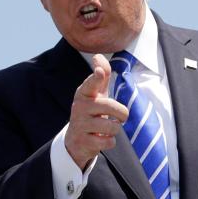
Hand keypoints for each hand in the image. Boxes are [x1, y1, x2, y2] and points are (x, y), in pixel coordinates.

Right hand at [64, 54, 128, 169]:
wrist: (76, 140)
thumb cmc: (91, 112)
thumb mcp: (96, 94)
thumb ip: (101, 75)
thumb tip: (98, 56)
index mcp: (84, 94)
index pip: (90, 84)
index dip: (96, 77)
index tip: (98, 72)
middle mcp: (79, 108)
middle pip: (110, 106)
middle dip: (122, 114)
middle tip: (120, 117)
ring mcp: (80, 125)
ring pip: (112, 127)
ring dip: (114, 130)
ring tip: (106, 129)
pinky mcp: (83, 142)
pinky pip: (108, 142)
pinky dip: (109, 142)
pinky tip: (100, 139)